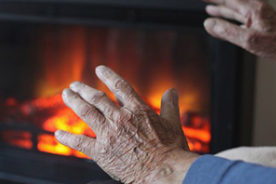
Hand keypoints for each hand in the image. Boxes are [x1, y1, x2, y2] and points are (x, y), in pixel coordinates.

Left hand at [55, 66, 198, 183]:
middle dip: (84, 89)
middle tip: (74, 85)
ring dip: (74, 102)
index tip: (99, 69)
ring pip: (86, 112)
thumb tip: (172, 90)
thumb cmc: (170, 150)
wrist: (162, 172)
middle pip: (97, 98)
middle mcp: (120, 118)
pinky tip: (58, 133)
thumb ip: (170, 105)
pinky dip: (67, 137)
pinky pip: (80, 142)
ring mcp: (109, 134)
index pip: (120, 87)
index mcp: (138, 110)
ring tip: (66, 94)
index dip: (108, 76)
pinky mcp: (101, 152)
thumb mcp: (173, 123)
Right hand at [203, 0, 275, 68]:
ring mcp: (258, 15)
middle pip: (231, 2)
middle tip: (205, 1)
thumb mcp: (248, 40)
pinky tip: (226, 20)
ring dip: (222, 9)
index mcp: (253, 9)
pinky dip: (231, 18)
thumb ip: (227, 31)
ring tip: (210, 9)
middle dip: (217, 1)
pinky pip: (241, 18)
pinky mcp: (260, 23)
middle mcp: (255, 9)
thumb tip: (209, 24)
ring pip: (235, 10)